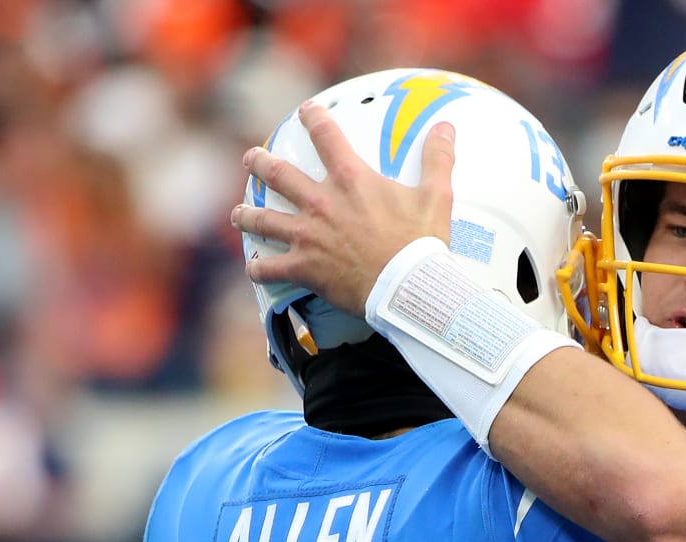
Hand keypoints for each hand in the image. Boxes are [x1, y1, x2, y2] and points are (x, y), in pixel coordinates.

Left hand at [233, 102, 456, 314]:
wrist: (407, 287)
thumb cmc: (422, 244)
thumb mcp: (437, 197)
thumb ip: (438, 159)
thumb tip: (447, 127)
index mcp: (351, 179)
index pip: (326, 137)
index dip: (314, 119)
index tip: (305, 110)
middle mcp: (322, 202)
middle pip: (278, 174)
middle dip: (260, 162)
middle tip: (251, 158)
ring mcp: (308, 235)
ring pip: (263, 219)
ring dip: (247, 215)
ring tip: (238, 213)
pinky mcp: (304, 267)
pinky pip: (270, 267)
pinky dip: (259, 268)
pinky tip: (254, 267)